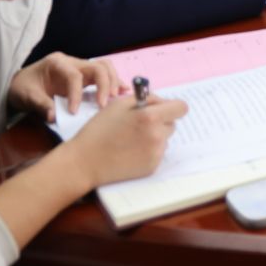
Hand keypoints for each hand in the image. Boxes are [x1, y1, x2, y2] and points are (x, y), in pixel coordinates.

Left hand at [10, 53, 124, 121]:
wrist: (20, 84)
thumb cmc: (22, 87)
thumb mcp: (25, 96)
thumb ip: (41, 105)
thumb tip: (54, 117)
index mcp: (57, 63)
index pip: (74, 76)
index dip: (77, 94)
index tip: (74, 112)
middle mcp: (72, 62)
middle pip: (97, 67)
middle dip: (105, 85)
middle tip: (104, 105)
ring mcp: (80, 68)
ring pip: (105, 68)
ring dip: (113, 82)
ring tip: (115, 99)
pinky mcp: (84, 76)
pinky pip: (104, 75)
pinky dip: (114, 82)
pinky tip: (123, 92)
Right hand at [62, 92, 188, 188]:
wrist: (84, 162)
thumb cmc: (98, 130)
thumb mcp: (118, 105)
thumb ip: (144, 99)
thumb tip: (161, 101)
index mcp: (150, 117)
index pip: (181, 108)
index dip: (172, 106)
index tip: (162, 109)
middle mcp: (157, 135)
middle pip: (172, 124)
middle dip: (160, 122)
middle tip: (138, 125)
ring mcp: (156, 153)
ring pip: (165, 139)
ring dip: (154, 137)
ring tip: (130, 140)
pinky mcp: (152, 167)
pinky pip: (157, 153)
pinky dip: (148, 151)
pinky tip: (129, 152)